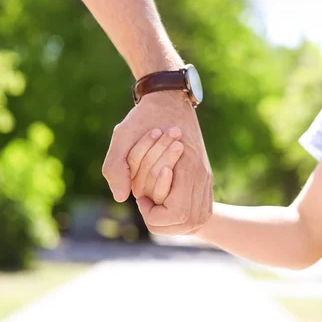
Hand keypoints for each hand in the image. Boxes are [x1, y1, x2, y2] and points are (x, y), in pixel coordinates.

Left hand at [102, 90, 212, 233]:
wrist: (171, 99)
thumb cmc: (145, 116)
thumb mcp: (122, 135)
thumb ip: (116, 166)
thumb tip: (122, 197)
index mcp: (187, 167)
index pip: (176, 214)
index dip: (153, 214)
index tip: (139, 197)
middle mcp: (202, 176)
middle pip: (189, 222)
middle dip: (162, 222)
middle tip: (146, 203)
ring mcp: (206, 178)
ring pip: (198, 219)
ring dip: (174, 222)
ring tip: (156, 205)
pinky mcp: (205, 178)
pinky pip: (201, 210)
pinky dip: (184, 215)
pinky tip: (166, 203)